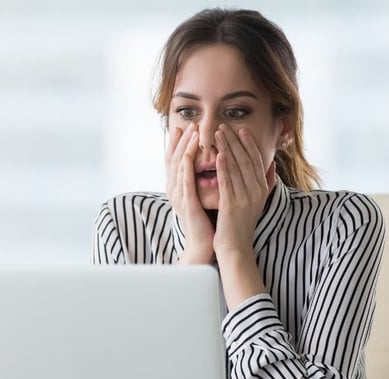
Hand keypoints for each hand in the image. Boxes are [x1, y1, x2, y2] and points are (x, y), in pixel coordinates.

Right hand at [165, 123, 214, 263]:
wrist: (203, 245)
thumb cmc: (207, 221)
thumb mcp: (203, 197)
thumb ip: (204, 181)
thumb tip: (213, 164)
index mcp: (179, 187)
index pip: (177, 159)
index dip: (180, 142)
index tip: (187, 126)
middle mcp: (174, 189)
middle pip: (174, 158)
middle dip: (182, 139)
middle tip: (189, 123)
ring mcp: (179, 196)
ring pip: (180, 165)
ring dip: (185, 147)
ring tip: (192, 131)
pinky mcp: (186, 203)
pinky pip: (186, 180)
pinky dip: (188, 165)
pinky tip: (192, 153)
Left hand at [213, 124, 275, 260]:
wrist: (236, 249)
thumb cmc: (242, 225)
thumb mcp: (258, 202)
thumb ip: (267, 183)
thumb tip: (273, 166)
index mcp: (262, 189)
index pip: (256, 160)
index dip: (248, 144)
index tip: (241, 130)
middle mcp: (256, 192)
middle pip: (246, 160)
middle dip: (235, 141)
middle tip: (225, 126)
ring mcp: (245, 199)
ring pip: (236, 168)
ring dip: (227, 148)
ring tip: (218, 134)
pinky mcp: (232, 205)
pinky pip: (228, 182)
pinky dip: (224, 168)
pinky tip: (219, 155)